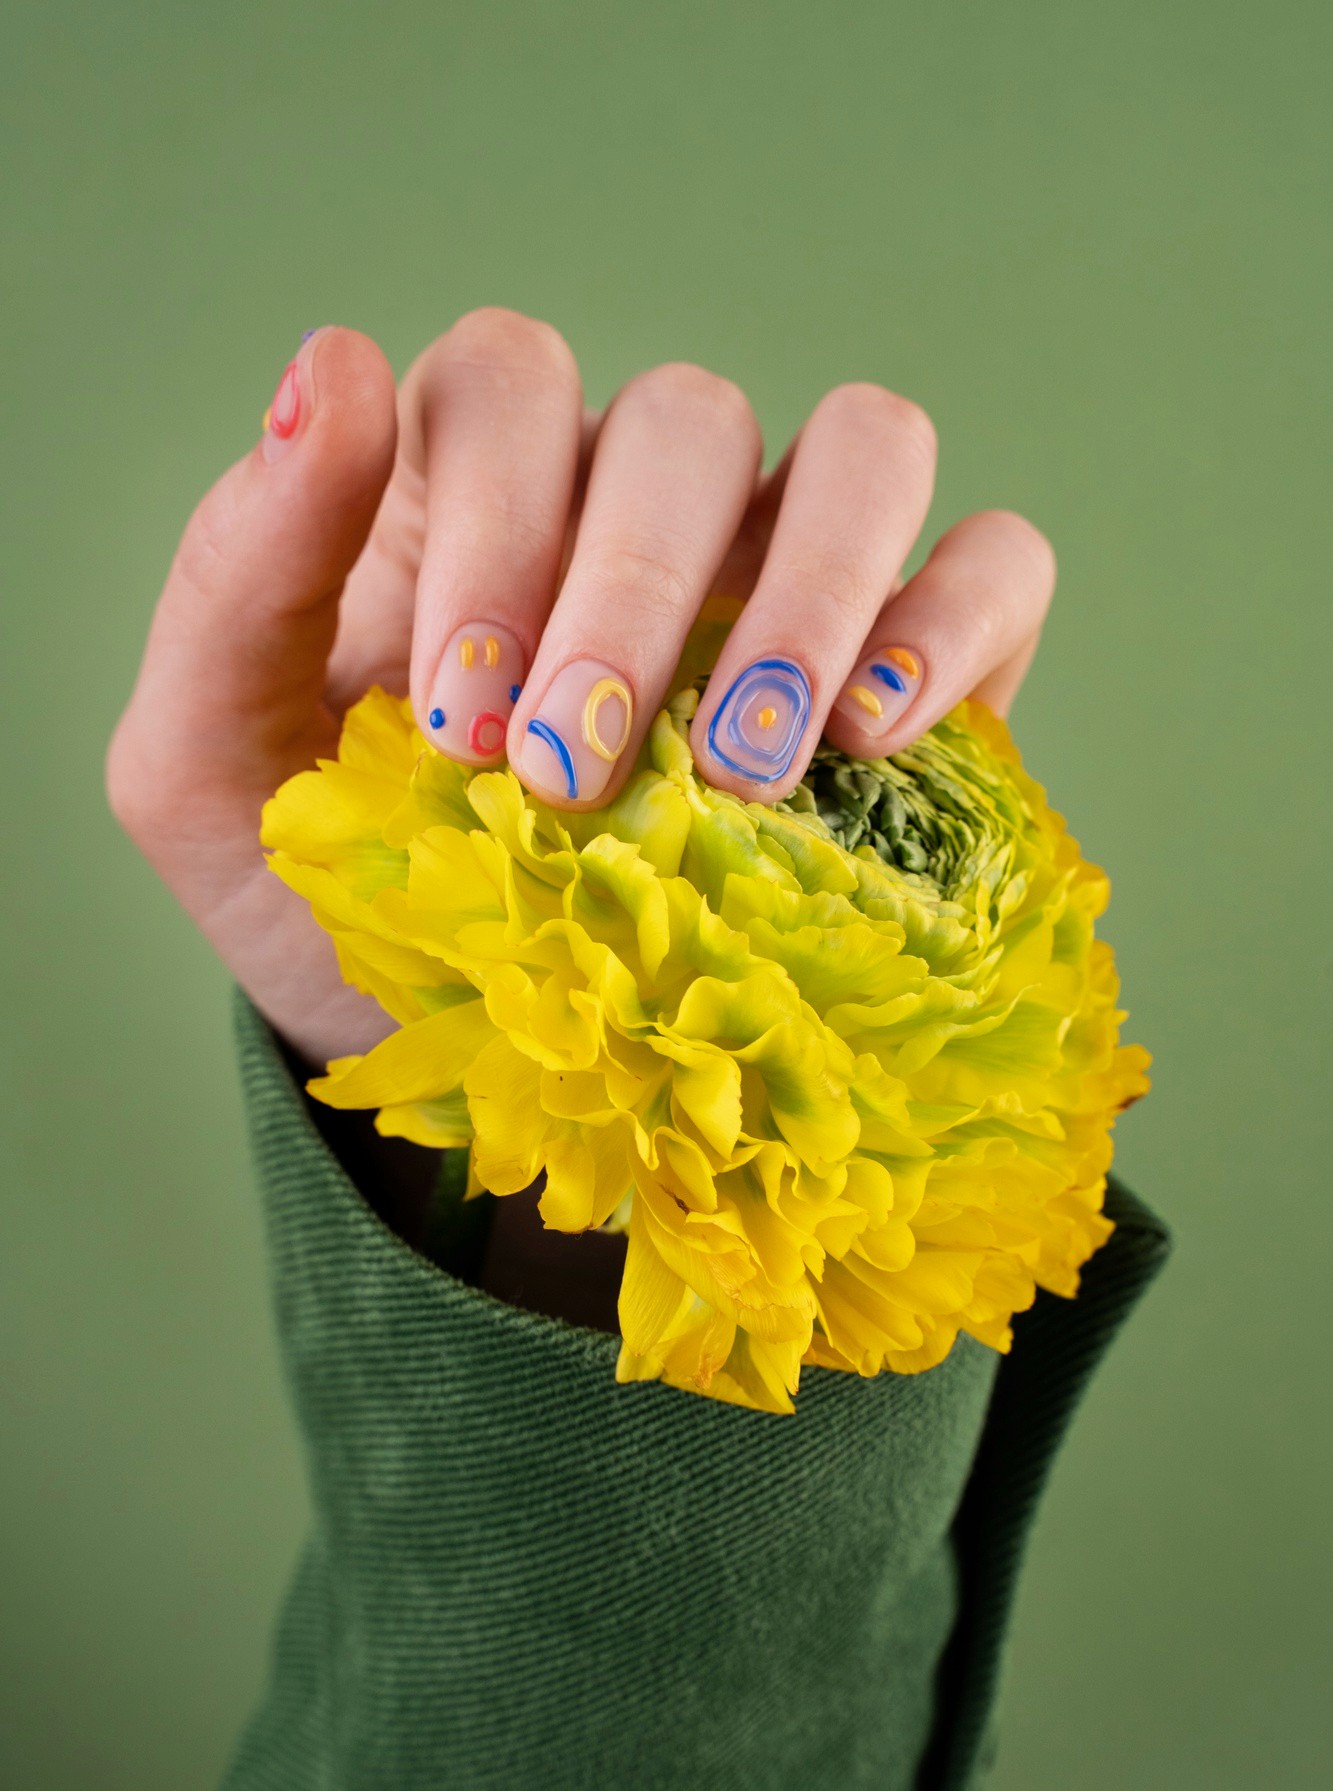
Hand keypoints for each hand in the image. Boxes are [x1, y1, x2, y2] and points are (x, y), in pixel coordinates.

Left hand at [108, 310, 1055, 1066]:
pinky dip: (953, 622)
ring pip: (863, 445)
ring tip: (746, 768)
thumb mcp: (216, 772)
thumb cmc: (343, 902)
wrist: (478, 1057)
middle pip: (684, 417)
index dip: (496, 525)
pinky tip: (873, 736)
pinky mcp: (922, 665)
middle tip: (573, 775)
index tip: (460, 732)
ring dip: (808, 590)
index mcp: (472, 493)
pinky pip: (995, 563)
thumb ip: (237, 578)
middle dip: (630, 596)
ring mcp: (790, 574)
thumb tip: (329, 361)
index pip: (511, 384)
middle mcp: (640, 506)